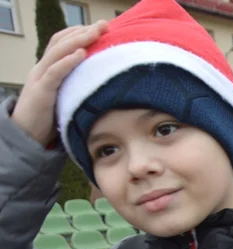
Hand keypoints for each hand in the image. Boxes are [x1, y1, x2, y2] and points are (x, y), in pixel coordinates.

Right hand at [11, 21, 107, 145]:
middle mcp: (42, 69)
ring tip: (95, 32)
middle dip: (83, 31)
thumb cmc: (47, 119)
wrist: (25, 136)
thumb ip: (76, 88)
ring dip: (78, 40)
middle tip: (104, 24)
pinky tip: (81, 54)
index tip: (101, 27)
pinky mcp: (40, 92)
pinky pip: (54, 72)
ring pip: (58, 52)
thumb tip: (101, 85)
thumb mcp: (64, 98)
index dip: (80, 32)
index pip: (62, 42)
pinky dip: (68, 61)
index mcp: (48, 69)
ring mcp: (39, 78)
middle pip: (62, 42)